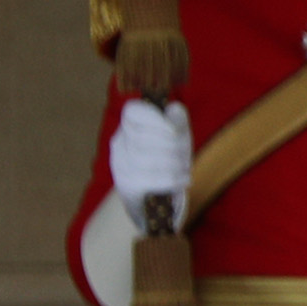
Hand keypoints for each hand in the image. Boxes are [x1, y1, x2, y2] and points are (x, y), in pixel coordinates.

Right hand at [110, 99, 193, 228]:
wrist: (154, 195)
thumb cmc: (168, 156)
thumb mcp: (177, 134)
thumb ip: (177, 118)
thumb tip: (173, 110)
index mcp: (130, 124)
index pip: (132, 111)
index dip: (154, 117)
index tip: (175, 130)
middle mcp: (120, 142)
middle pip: (143, 137)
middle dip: (173, 145)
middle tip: (186, 153)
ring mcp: (120, 164)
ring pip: (144, 158)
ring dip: (173, 162)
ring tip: (185, 167)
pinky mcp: (126, 185)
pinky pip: (148, 179)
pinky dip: (172, 178)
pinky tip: (184, 179)